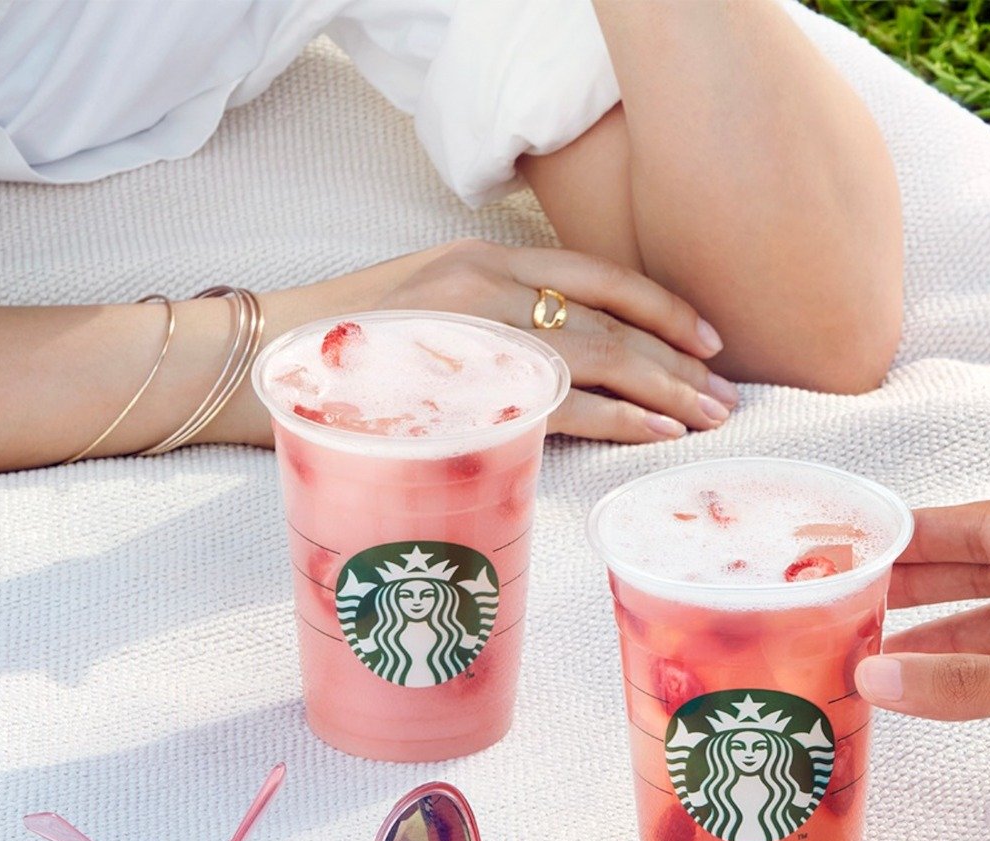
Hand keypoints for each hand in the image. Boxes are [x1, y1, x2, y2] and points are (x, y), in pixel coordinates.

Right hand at [371, 239, 738, 440]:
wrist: (263, 364)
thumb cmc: (346, 349)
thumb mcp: (426, 308)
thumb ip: (492, 317)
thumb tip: (557, 358)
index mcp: (484, 259)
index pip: (598, 275)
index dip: (664, 306)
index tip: (709, 340)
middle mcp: (489, 284)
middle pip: (612, 318)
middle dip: (678, 360)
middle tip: (726, 395)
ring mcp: (477, 332)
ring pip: (599, 355)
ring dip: (665, 390)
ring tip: (709, 418)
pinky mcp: (463, 384)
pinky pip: (562, 401)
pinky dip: (618, 418)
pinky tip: (657, 432)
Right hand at [853, 501, 989, 775]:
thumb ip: (974, 683)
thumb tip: (882, 678)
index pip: (985, 525)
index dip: (922, 530)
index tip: (867, 539)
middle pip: (985, 564)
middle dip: (921, 579)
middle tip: (857, 590)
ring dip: (940, 629)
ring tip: (880, 644)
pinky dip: (973, 663)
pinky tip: (937, 681)